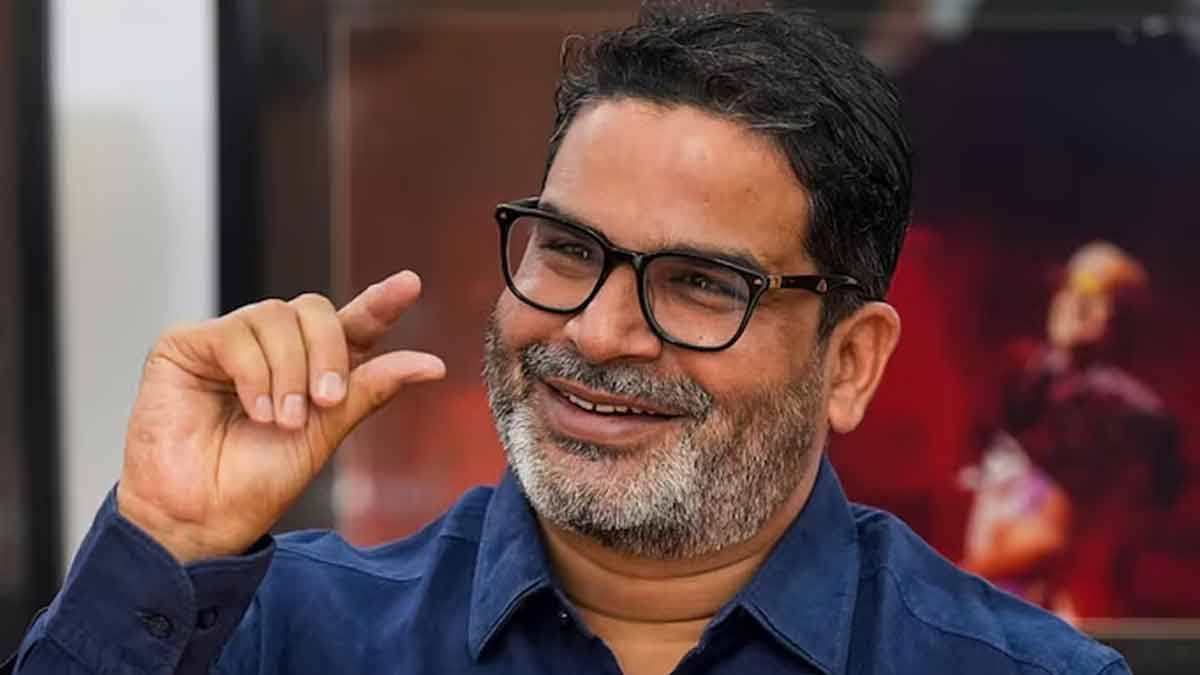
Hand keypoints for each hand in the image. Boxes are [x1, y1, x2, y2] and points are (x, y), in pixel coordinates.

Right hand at [116, 271, 445, 562]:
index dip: (381, 302)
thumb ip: (371, 390)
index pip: (352, 323)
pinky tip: (255, 410)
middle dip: (328, 353)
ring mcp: (230, 341)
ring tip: (282, 420)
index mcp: (313, 365)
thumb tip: (433, 364)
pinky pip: (235, 334)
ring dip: (289, 372)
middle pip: (315, 310)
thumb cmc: (259, 480)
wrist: (203, 516)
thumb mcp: (328, 433)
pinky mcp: (187, 345)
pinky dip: (253, 373)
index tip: (410, 284)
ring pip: (276, 316)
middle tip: (327, 401)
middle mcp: (273, 345)